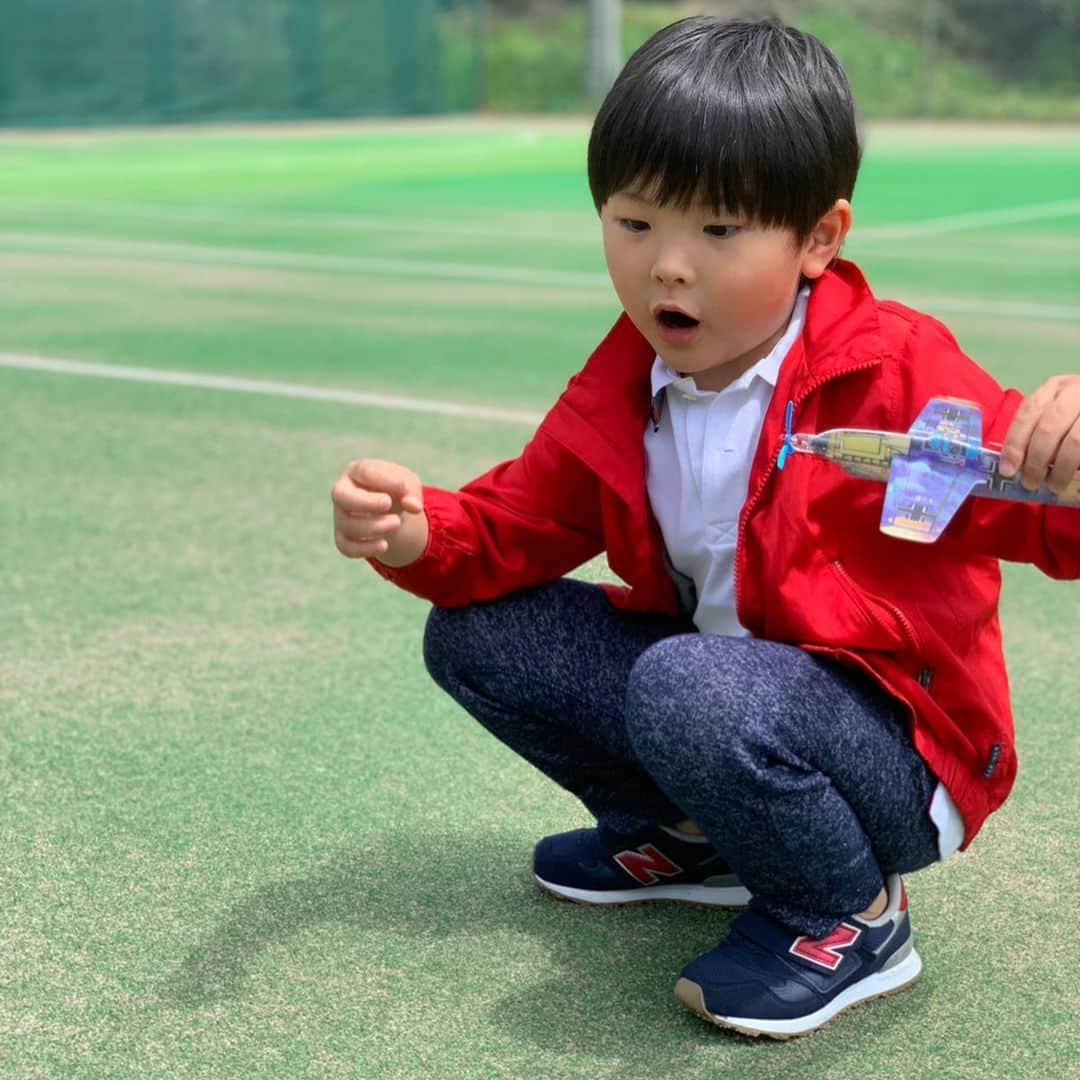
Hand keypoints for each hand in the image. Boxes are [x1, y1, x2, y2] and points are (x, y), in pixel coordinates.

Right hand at [331, 458, 427, 565]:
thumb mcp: (409, 484)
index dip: (384, 480)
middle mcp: (342, 492)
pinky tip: (384, 545)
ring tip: (397, 522)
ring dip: (374, 526)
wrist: (393, 512)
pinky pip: (345, 547)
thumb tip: (413, 506)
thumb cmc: (397, 490)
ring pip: (348, 525)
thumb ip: (411, 491)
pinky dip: (365, 549)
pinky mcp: (342, 538)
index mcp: (356, 471)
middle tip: (388, 503)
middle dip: (365, 502)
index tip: (402, 488)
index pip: (363, 471)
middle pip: (340, 496)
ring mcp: (340, 516)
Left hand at [999, 375, 1079, 494]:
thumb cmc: (1073, 414)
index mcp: (1053, 388)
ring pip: (1074, 441)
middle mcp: (1074, 392)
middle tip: (1030, 483)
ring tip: (1054, 486)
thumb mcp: (1054, 412)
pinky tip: (1073, 479)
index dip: (1015, 444)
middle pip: (1048, 429)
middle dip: (1036, 461)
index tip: (1008, 470)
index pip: (1027, 414)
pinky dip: (1077, 465)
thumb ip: (1036, 431)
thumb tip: (1012, 465)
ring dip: (1061, 469)